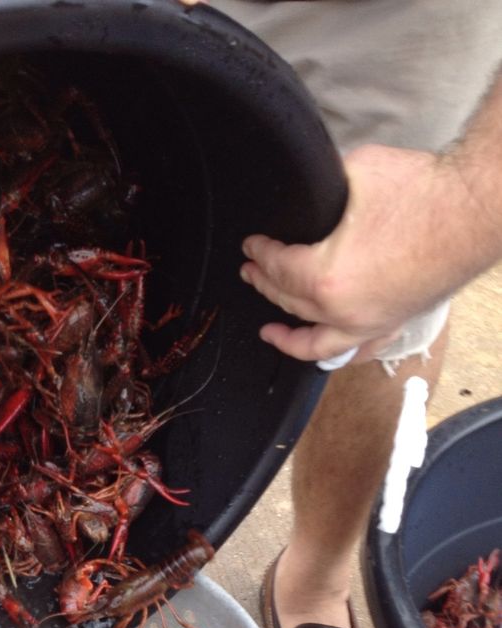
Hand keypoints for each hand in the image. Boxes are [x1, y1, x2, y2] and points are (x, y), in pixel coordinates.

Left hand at [240, 144, 482, 361]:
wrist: (474, 208)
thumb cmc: (423, 192)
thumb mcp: (355, 174)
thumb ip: (322, 193)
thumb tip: (309, 193)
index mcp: (325, 278)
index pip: (277, 268)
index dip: (260, 253)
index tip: (251, 245)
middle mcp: (343, 311)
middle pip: (288, 303)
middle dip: (264, 285)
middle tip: (252, 272)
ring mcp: (368, 323)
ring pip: (315, 340)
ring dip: (288, 334)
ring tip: (270, 329)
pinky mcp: (391, 323)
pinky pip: (355, 351)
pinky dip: (333, 354)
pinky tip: (322, 353)